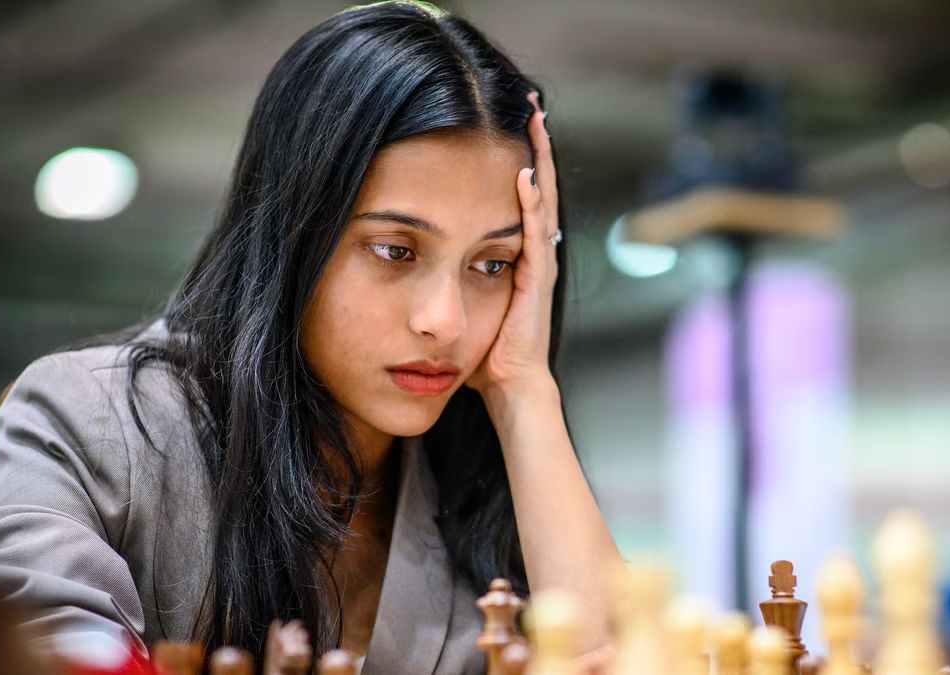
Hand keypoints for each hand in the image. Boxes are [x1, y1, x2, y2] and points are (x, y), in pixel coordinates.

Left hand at [466, 91, 558, 399]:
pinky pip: (535, 234)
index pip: (522, 195)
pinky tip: (524, 175)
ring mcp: (538, 265)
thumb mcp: (461, 299)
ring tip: (534, 121)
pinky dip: (531, 203)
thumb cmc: (481, 351)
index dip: (519, 157)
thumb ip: (445, 273)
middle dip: (534, 145)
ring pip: (542, 200)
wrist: (509, 388)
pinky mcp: (536, 281)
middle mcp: (533, 253)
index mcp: (517, 255)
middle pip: (538, 186)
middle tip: (529, 104)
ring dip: (539, 160)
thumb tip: (408, 255)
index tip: (509, 122)